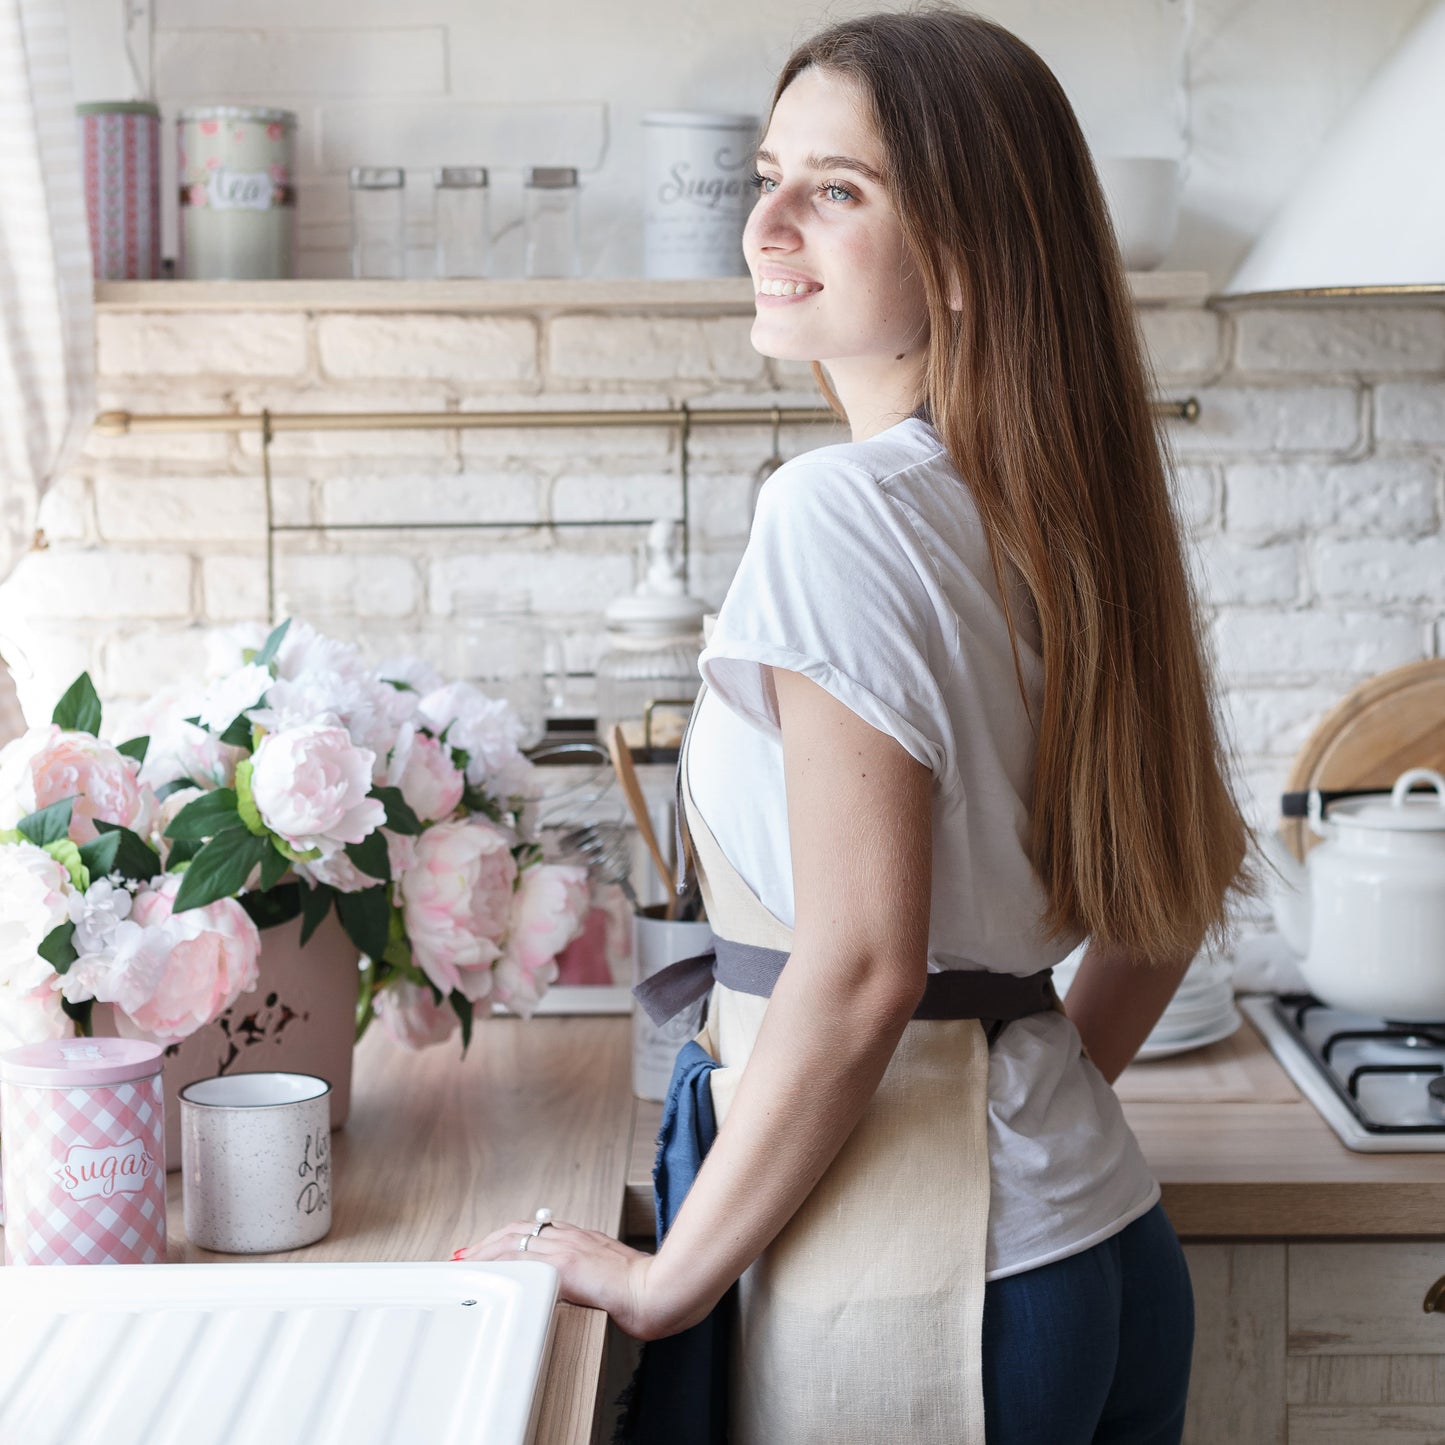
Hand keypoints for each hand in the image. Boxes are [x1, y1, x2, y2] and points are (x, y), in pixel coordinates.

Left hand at [451, 1218, 676, 1340]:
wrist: (659, 1290)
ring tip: (465, 1263)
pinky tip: (483, 1272)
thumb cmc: (645, 1289)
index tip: (493, 1248)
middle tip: (466, 1254)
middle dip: (489, 1242)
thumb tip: (584, 1290)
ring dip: (485, 1252)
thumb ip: (595, 1275)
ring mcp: (566, 1249)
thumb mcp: (615, 1275)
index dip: (511, 1238)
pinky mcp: (563, 1266)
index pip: (538, 1231)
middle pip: (518, 1231)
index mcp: (583, 1240)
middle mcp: (571, 1238)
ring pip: (513, 1241)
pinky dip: (497, 1264)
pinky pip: (520, 1260)